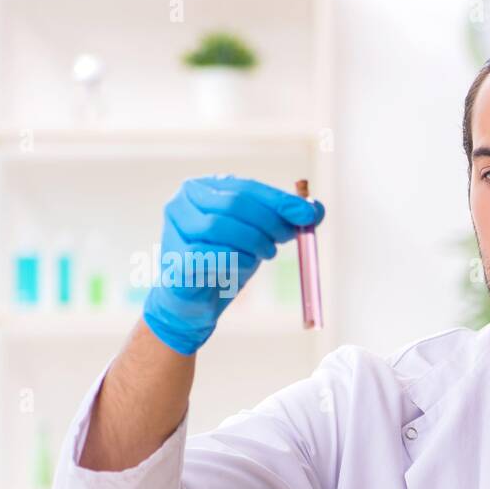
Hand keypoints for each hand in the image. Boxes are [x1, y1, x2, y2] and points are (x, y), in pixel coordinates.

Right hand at [142, 174, 324, 354]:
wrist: (195, 302)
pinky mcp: (175, 259)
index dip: (280, 201)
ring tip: (265, 255)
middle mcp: (182, 203)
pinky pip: (210, 255)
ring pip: (220, 226)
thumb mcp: (259, 237)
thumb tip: (315, 210)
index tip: (310, 215)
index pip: (246, 187)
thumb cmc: (226, 263)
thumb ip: (284, 220)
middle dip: (269, 221)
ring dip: (254, 241)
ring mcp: (174, 230)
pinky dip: (236, 261)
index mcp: (203, 189)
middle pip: (234, 203)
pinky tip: (244, 268)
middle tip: (287, 238)